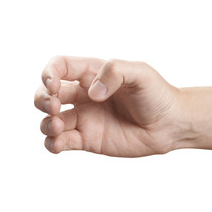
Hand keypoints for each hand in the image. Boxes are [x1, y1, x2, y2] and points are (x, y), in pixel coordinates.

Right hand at [34, 56, 188, 156]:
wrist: (170, 124)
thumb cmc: (157, 95)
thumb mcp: (140, 74)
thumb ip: (115, 72)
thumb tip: (92, 93)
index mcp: (94, 74)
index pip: (59, 67)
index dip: (48, 73)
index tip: (53, 85)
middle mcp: (85, 95)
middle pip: (47, 93)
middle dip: (41, 99)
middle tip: (53, 106)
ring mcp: (86, 118)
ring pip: (50, 119)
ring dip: (46, 123)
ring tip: (60, 125)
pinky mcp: (89, 139)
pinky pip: (61, 142)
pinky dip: (53, 144)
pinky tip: (60, 143)